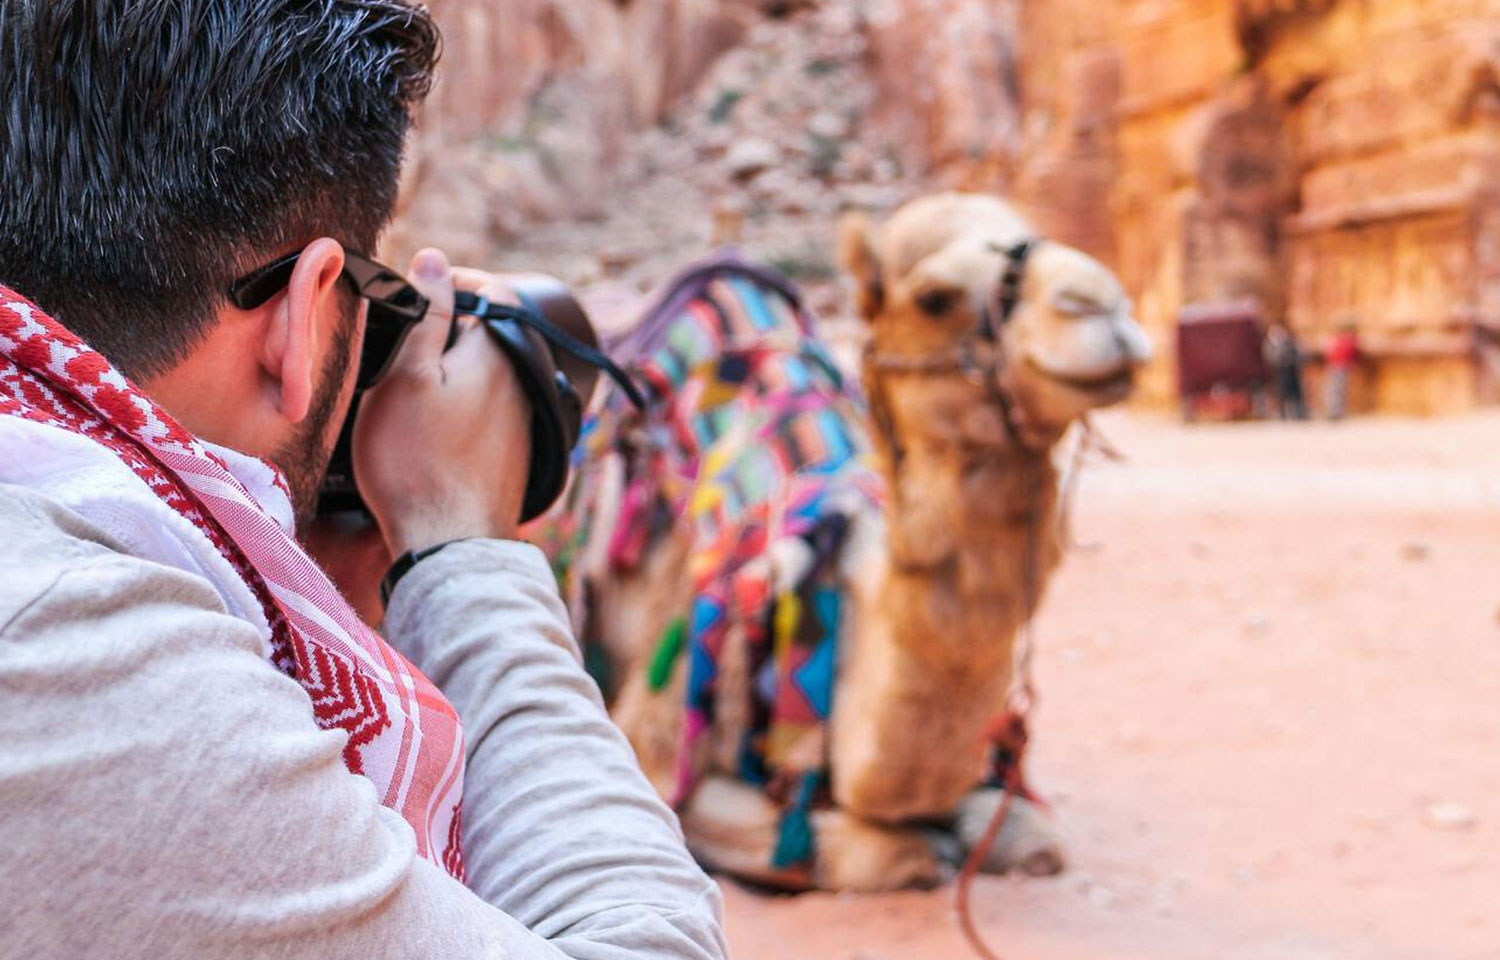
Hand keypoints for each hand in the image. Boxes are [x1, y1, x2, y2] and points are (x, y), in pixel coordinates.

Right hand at [353, 249, 531, 555]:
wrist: (450, 543)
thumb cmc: (417, 460)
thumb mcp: (406, 376)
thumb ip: (428, 314)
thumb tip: (434, 260)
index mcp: (502, 353)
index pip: (494, 291)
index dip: (455, 282)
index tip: (417, 292)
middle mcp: (525, 381)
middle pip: (493, 331)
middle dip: (452, 325)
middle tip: (404, 339)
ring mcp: (524, 419)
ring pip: (491, 370)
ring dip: (457, 365)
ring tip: (411, 383)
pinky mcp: (517, 450)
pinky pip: (493, 405)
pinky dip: (465, 399)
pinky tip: (433, 423)